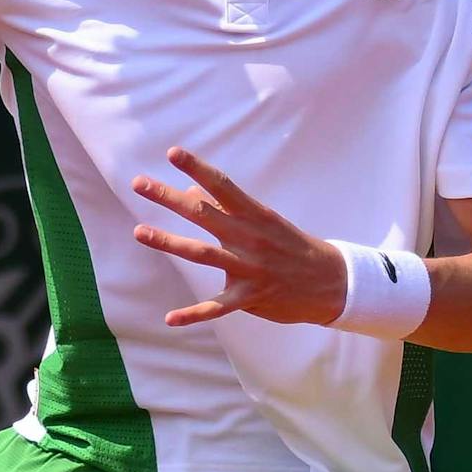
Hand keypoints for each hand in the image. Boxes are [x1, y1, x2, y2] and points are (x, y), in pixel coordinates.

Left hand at [128, 147, 344, 328]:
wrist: (331, 282)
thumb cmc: (291, 246)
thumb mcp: (263, 220)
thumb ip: (227, 208)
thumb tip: (190, 191)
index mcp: (254, 215)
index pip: (222, 185)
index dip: (197, 167)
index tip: (173, 153)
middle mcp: (249, 238)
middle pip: (203, 214)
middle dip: (169, 197)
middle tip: (139, 183)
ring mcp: (249, 268)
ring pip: (202, 253)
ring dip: (169, 243)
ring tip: (139, 232)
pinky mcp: (251, 296)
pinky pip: (217, 307)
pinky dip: (194, 314)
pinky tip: (170, 318)